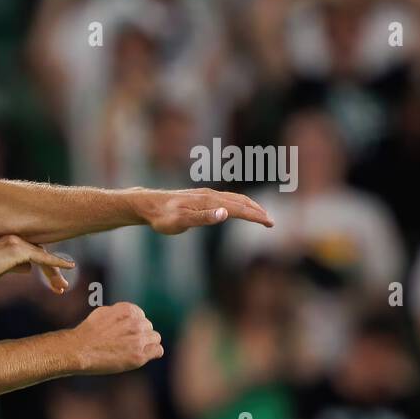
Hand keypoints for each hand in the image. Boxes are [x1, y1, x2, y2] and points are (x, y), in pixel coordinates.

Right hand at [0, 233, 74, 291]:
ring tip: (62, 287)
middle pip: (40, 254)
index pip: (32, 252)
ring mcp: (17, 241)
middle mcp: (15, 237)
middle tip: (61, 287)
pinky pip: (42, 257)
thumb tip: (29, 268)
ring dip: (54, 272)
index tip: (53, 281)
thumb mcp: (0, 269)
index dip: (44, 267)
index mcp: (9, 241)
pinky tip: (68, 267)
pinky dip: (56, 262)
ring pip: (43, 256)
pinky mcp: (18, 249)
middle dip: (52, 271)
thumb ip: (15, 266)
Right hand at [71, 302, 163, 373]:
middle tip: (125, 343)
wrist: (78, 350)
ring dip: (146, 344)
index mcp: (128, 310)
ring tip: (132, 350)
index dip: (133, 325)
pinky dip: (152, 353)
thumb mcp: (103, 312)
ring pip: (155, 338)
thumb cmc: (87, 333)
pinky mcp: (138, 356)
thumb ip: (120, 312)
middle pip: (148, 327)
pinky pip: (158, 351)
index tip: (124, 333)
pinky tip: (140, 356)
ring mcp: (138, 340)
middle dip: (140, 334)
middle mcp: (135, 323)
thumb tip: (133, 314)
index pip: (141, 316)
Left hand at [135, 189, 273, 234]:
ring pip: (234, 198)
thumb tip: (225, 214)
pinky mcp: (201, 197)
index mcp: (209, 202)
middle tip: (271, 222)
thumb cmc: (162, 217)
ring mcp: (206, 195)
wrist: (148, 205)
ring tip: (260, 215)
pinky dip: (238, 203)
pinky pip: (226, 198)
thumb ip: (203, 218)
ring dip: (249, 206)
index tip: (269, 223)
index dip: (255, 216)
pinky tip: (237, 209)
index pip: (238, 209)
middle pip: (240, 202)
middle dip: (257, 211)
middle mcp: (210, 195)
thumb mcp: (180, 222)